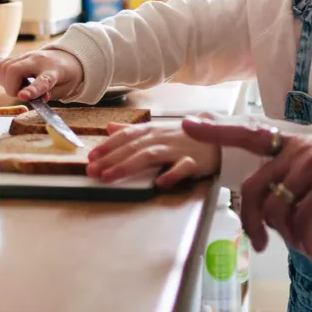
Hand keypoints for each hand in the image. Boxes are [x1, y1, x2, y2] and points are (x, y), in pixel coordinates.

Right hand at [0, 49, 83, 100]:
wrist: (67, 57)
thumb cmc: (65, 76)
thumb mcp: (64, 90)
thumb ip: (48, 95)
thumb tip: (30, 97)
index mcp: (54, 71)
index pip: (42, 81)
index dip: (31, 90)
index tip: (22, 96)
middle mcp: (38, 60)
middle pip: (14, 70)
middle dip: (11, 88)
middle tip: (21, 94)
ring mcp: (27, 55)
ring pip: (5, 67)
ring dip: (7, 82)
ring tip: (20, 87)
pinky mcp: (19, 55)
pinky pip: (2, 65)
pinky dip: (4, 76)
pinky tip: (14, 81)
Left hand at [86, 115, 220, 187]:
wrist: (220, 134)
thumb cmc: (186, 136)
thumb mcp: (158, 130)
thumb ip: (133, 130)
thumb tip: (109, 127)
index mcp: (153, 130)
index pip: (126, 136)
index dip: (108, 145)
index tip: (91, 156)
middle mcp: (162, 137)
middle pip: (133, 147)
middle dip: (110, 159)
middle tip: (91, 171)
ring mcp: (178, 149)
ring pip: (150, 155)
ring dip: (128, 166)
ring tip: (109, 177)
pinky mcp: (195, 161)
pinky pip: (183, 167)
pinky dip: (171, 174)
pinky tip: (159, 183)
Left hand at [181, 118, 311, 269]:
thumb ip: (301, 179)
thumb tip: (279, 216)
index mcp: (295, 144)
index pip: (249, 134)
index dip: (217, 131)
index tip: (187, 124)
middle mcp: (299, 151)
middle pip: (254, 188)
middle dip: (251, 221)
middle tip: (262, 244)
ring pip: (277, 210)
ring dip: (288, 239)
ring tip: (306, 250)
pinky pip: (303, 224)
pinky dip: (308, 247)